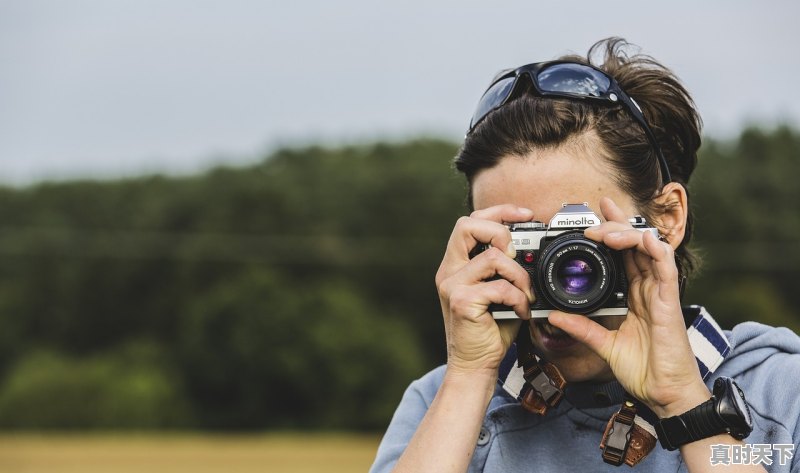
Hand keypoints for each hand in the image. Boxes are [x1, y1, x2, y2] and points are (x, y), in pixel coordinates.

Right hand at [435, 205, 533, 374]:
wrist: (475, 365)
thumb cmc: (491, 329)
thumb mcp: (501, 291)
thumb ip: (507, 268)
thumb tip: (533, 248)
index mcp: (456, 264)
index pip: (470, 221)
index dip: (499, 211)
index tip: (526, 215)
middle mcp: (449, 270)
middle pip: (468, 225)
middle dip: (501, 233)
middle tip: (517, 256)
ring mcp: (452, 285)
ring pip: (493, 258)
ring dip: (519, 276)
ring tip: (525, 295)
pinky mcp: (461, 301)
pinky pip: (499, 286)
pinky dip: (518, 298)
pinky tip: (521, 311)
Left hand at [548, 197, 709, 416]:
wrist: (662, 394)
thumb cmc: (642, 370)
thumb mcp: (602, 344)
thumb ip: (580, 327)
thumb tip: (553, 316)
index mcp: (635, 294)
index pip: (623, 253)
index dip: (611, 231)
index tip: (591, 217)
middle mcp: (648, 288)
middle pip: (635, 244)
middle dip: (615, 224)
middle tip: (593, 218)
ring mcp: (660, 291)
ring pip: (649, 247)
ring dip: (627, 233)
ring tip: (604, 232)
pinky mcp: (670, 300)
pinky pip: (666, 265)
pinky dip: (653, 248)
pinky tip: (637, 240)